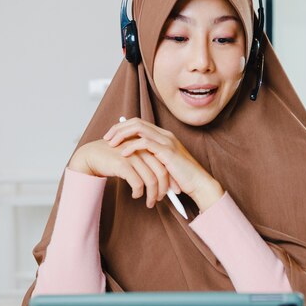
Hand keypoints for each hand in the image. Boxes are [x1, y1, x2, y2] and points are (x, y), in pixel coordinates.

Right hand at [68, 139, 180, 208]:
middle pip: (161, 172)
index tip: (175, 191)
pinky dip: (139, 192)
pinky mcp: (123, 164)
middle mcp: (142, 150)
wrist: (92, 155)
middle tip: (161, 199)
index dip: (172, 179)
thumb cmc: (114, 159)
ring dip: (152, 195)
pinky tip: (136, 195)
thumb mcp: (134, 158)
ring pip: (151, 180)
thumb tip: (161, 182)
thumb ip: (147, 165)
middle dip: (163, 189)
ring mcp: (133, 156)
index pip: (165, 164)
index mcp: (147, 147)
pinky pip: (137, 183)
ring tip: (149, 202)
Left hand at [103, 118, 223, 211]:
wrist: (198, 184)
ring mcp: (167, 141)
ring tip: (111, 144)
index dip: (123, 128)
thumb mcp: (163, 166)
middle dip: (119, 128)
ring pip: (138, 128)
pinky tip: (123, 153)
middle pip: (136, 122)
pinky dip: (131, 146)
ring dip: (122, 134)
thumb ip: (151, 160)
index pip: (139, 123)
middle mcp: (165, 135)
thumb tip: (134, 161)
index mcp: (164, 136)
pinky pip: (145, 143)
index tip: (111, 137)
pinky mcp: (167, 151)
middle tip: (106, 137)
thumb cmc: (182, 178)